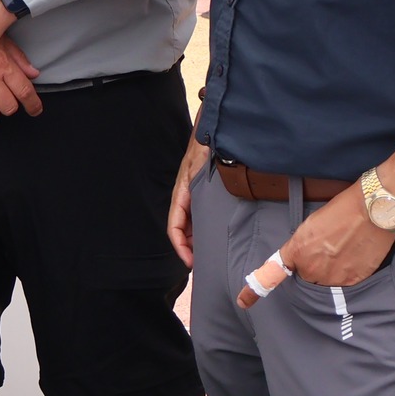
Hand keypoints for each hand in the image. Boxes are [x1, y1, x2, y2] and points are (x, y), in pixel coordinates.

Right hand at [168, 136, 211, 267]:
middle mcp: (187, 197)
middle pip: (184, 229)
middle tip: (204, 265)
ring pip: (193, 224)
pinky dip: (207, 228)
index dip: (181, 246)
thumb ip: (198, 192)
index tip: (191, 262)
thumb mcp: (200, 171)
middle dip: (190, 248)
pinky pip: (203, 216)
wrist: (213, 131)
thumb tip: (201, 215)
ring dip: (198, 239)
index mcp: (182, 195)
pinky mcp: (207, 194)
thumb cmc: (205, 148)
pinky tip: (219, 235)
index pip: (175, 227)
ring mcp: (197, 196)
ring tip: (212, 254)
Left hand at [245, 186, 394, 304]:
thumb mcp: (310, 226)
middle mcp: (310, 269)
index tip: (243, 302)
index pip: (271, 274)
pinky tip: (355, 256)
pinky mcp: (351, 282)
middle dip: (313, 267)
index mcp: (296, 251)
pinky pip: (343, 284)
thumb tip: (304, 259)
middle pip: (306, 277)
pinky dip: (348, 273)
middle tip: (329, 248)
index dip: (254, 291)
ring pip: (324, 283)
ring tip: (344, 250)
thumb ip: (301, 247)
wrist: (371, 211)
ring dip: (330, 272)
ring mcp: (331, 278)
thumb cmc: (340, 212)